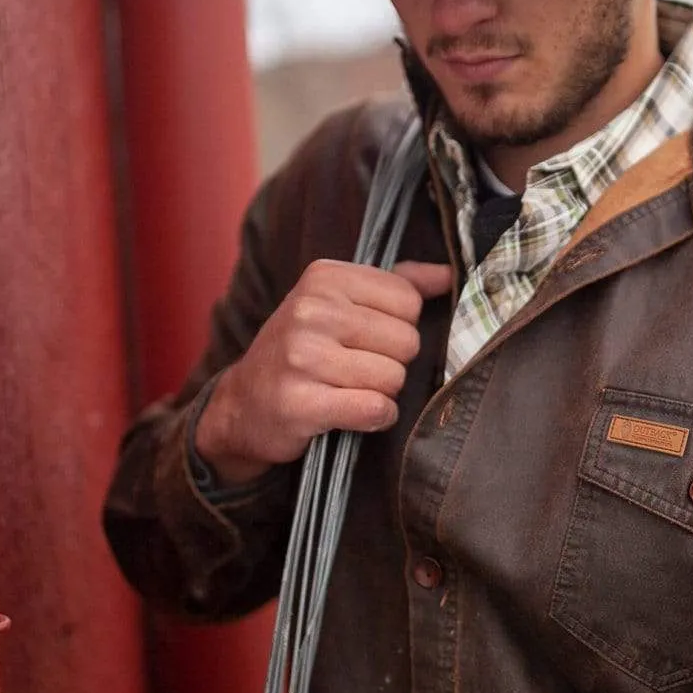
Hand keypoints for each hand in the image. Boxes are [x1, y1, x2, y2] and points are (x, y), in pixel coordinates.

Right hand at [196, 259, 453, 484]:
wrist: (243, 404)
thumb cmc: (303, 350)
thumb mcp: (340, 304)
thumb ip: (397, 285)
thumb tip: (449, 275)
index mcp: (324, 277)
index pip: (408, 300)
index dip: (400, 327)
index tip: (368, 338)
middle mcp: (311, 310)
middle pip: (406, 341)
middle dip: (393, 363)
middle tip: (358, 369)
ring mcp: (302, 356)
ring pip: (394, 378)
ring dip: (383, 393)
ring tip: (350, 390)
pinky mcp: (301, 402)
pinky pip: (375, 409)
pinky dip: (375, 417)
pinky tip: (353, 413)